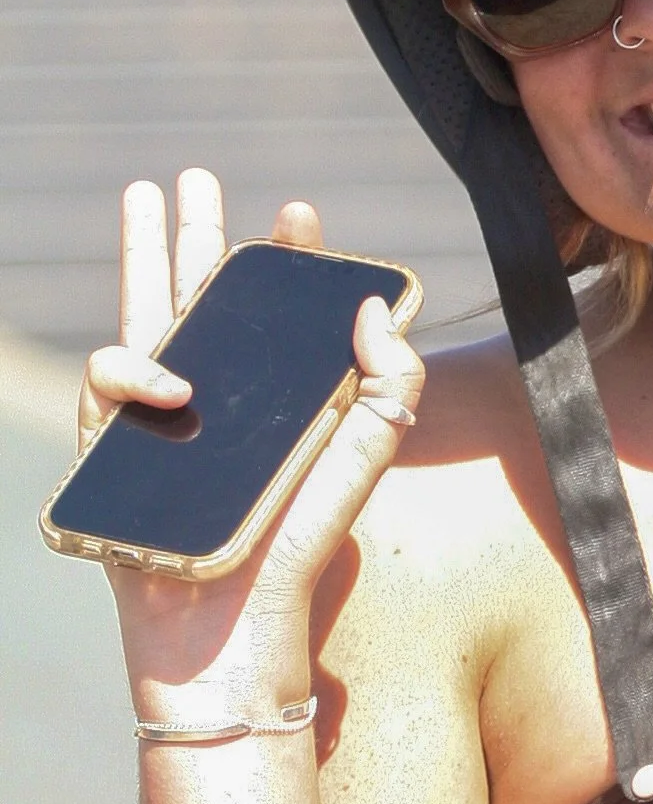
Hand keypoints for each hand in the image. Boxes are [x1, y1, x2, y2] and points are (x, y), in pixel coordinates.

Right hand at [82, 171, 423, 704]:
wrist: (231, 626)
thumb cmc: (297, 551)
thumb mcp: (362, 460)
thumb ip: (389, 382)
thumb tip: (375, 305)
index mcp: (280, 398)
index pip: (278, 314)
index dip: (286, 259)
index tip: (298, 212)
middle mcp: (222, 399)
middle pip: (203, 298)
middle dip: (199, 233)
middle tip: (195, 176)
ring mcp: (163, 417)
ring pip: (146, 315)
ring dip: (143, 252)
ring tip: (146, 195)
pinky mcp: (116, 442)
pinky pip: (111, 375)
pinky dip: (136, 366)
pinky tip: (174, 381)